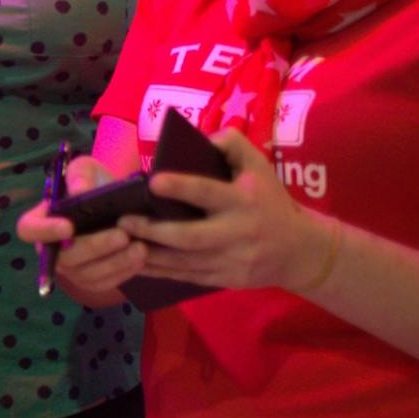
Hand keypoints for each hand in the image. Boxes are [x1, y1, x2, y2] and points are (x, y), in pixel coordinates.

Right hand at [14, 154, 150, 306]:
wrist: (117, 204)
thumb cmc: (95, 185)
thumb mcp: (88, 169)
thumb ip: (81, 175)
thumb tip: (79, 192)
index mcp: (42, 220)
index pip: (29, 230)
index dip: (45, 231)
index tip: (69, 227)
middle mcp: (51, 249)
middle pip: (64, 258)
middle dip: (95, 247)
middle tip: (123, 235)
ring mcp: (70, 268)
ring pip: (86, 274)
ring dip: (114, 263)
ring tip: (140, 247)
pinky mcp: (91, 280)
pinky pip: (103, 283)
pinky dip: (123, 273)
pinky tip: (141, 258)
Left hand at [124, 129, 331, 291]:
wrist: (298, 250)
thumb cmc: (270, 200)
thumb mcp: (259, 167)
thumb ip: (232, 145)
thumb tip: (200, 137)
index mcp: (245, 200)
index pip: (210, 192)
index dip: (182, 187)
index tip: (152, 181)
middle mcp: (238, 232)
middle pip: (190, 236)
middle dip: (153, 231)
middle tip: (123, 222)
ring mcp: (231, 261)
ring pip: (183, 262)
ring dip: (149, 254)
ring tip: (119, 243)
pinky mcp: (224, 280)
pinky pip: (185, 277)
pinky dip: (159, 272)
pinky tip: (135, 264)